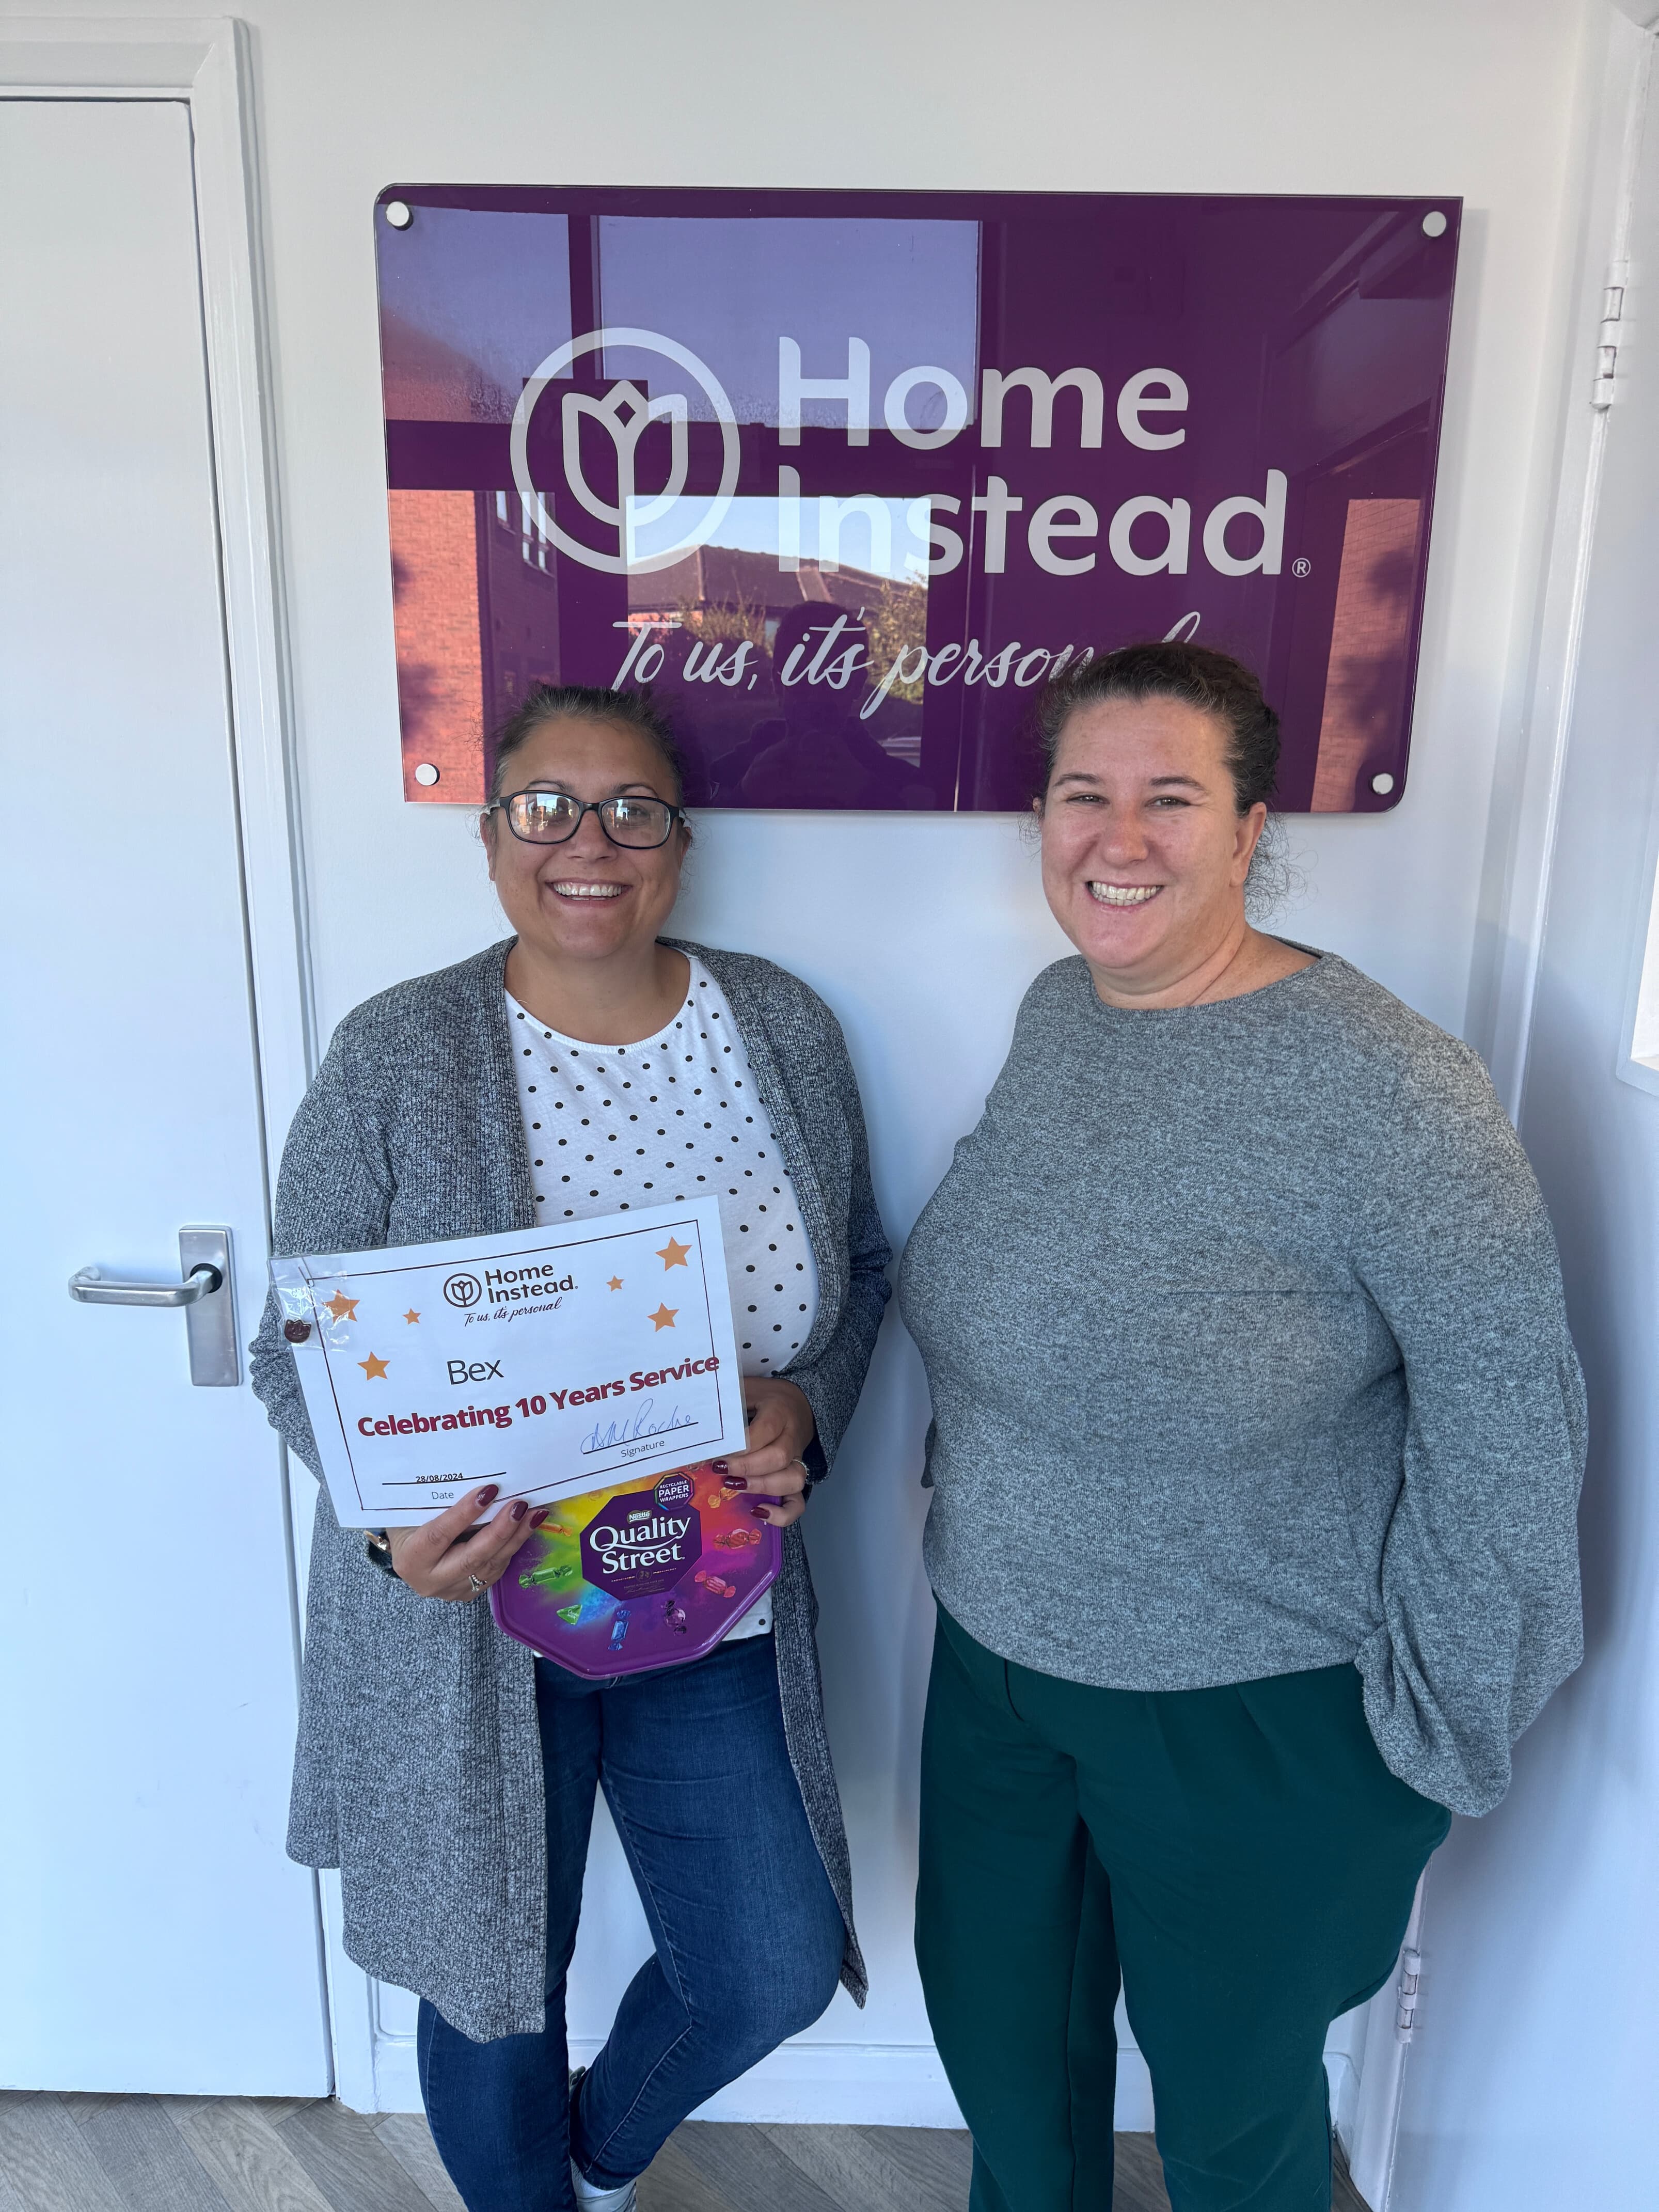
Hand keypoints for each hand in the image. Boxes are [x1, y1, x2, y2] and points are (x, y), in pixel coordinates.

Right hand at [386, 1485, 546, 1600]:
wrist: (409, 1554)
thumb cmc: (410, 1525)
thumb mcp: (414, 1512)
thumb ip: (439, 1503)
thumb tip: (478, 1481)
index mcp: (411, 1558)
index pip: (440, 1535)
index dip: (465, 1513)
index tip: (489, 1491)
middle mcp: (430, 1580)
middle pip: (471, 1557)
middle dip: (500, 1530)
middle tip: (519, 1506)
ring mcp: (452, 1590)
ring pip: (490, 1565)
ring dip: (515, 1538)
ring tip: (534, 1514)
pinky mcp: (469, 1592)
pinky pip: (495, 1570)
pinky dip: (512, 1547)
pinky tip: (526, 1528)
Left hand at [713, 1376, 815, 1529]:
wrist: (800, 1403)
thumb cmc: (766, 1398)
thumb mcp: (747, 1389)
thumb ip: (726, 1401)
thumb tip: (694, 1415)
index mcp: (779, 1412)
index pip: (765, 1430)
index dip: (742, 1446)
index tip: (717, 1453)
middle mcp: (792, 1437)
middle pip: (779, 1457)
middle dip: (747, 1468)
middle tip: (719, 1470)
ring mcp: (798, 1460)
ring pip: (792, 1479)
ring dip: (762, 1488)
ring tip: (734, 1487)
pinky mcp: (797, 1476)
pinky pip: (798, 1502)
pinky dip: (782, 1513)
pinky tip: (758, 1512)